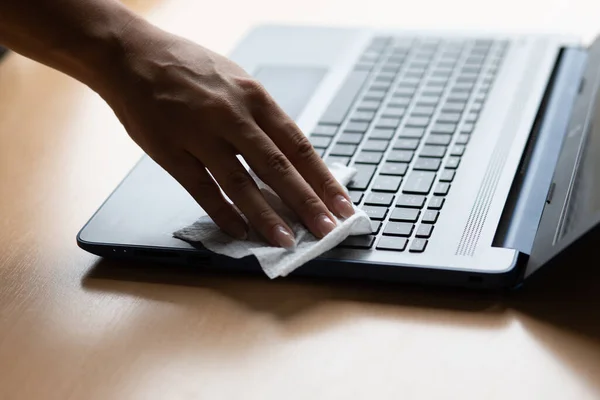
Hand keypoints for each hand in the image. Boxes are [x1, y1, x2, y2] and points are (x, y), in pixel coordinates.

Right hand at [100, 22, 354, 247]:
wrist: (130, 55)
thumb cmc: (187, 67)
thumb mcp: (236, 80)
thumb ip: (261, 117)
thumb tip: (289, 155)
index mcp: (253, 97)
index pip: (298, 145)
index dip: (322, 178)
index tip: (341, 203)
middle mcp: (231, 115)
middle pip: (277, 166)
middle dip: (306, 202)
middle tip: (327, 230)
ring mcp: (200, 134)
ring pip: (241, 182)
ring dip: (267, 215)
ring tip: (287, 241)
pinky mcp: (171, 151)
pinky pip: (202, 189)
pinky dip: (223, 213)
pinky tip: (240, 232)